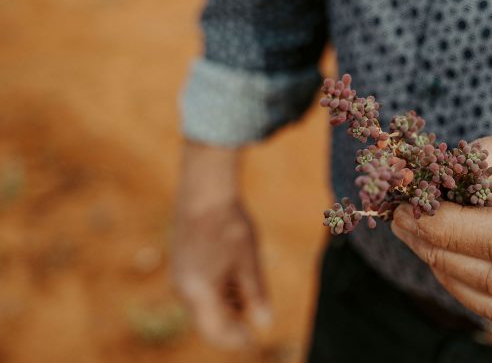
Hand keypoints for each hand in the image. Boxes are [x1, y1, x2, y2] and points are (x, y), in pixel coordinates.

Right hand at [172, 142, 271, 347]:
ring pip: (203, 307)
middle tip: (254, 326)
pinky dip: (217, 295)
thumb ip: (256, 295)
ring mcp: (179, 276)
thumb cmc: (229, 226)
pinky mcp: (181, 265)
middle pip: (207, 322)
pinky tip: (236, 284)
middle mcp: (184, 288)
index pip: (216, 331)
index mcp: (200, 291)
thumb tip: (265, 324)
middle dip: (231, 327)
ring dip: (225, 310)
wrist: (204, 193)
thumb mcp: (249, 262)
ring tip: (249, 301)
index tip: (254, 343)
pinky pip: (198, 292)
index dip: (235, 341)